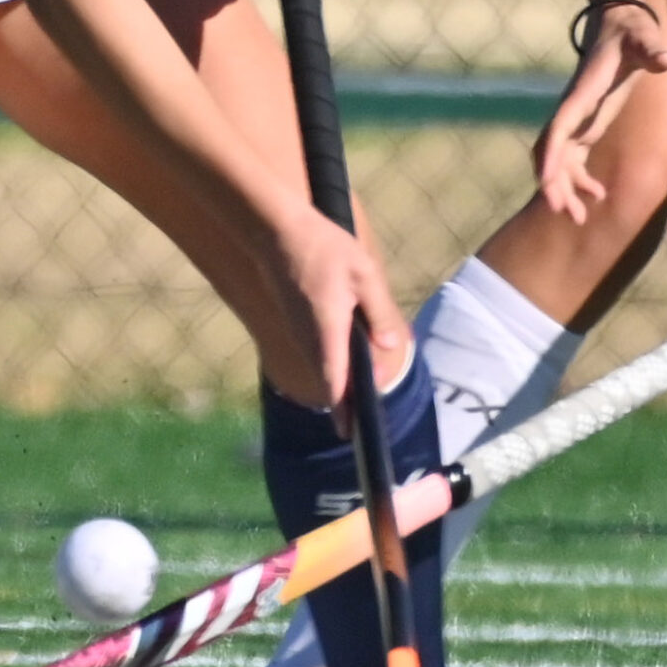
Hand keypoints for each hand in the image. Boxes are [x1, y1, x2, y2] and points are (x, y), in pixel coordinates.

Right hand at [266, 202, 407, 413]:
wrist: (276, 229)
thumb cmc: (324, 248)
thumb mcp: (364, 274)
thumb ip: (379, 313)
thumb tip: (389, 349)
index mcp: (327, 334)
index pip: (335, 386)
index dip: (345, 413)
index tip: (354, 436)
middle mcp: (309, 340)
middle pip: (328, 384)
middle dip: (346, 405)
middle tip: (367, 422)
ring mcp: (298, 332)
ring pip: (322, 368)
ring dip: (340, 384)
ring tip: (364, 395)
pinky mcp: (294, 321)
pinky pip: (315, 352)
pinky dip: (332, 364)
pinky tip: (349, 359)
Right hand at [533, 0, 666, 222]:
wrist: (621, 28)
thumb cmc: (632, 34)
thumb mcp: (644, 39)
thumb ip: (652, 49)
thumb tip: (665, 58)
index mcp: (581, 95)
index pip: (559, 128)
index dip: (551, 155)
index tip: (545, 181)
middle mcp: (572, 111)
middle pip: (552, 153)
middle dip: (553, 183)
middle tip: (564, 212)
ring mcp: (577, 120)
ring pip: (559, 162)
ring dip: (564, 190)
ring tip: (579, 219)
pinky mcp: (586, 126)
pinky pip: (573, 161)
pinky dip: (578, 180)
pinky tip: (599, 195)